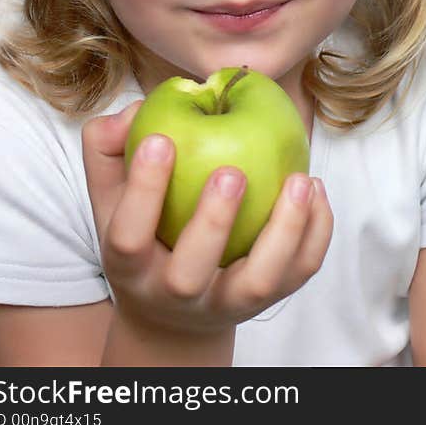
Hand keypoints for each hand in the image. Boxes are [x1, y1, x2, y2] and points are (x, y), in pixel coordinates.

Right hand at [81, 101, 333, 336]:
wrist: (176, 312)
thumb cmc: (146, 232)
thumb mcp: (113, 195)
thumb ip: (109, 147)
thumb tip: (133, 112)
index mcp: (130, 268)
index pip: (128, 236)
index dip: (142, 189)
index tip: (160, 139)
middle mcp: (177, 294)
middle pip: (190, 273)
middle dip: (212, 221)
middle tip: (233, 172)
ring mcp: (228, 301)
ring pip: (260, 280)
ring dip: (284, 229)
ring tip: (299, 180)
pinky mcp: (272, 298)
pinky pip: (300, 270)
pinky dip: (316, 231)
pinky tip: (315, 186)